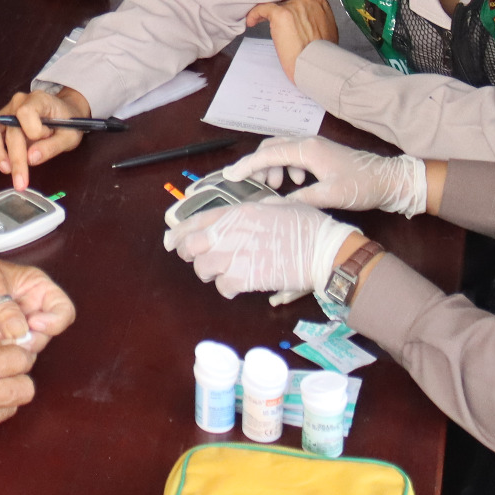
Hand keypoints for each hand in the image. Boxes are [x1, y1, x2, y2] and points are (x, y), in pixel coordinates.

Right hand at [0, 86, 90, 190]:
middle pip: (8, 128)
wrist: (63, 113)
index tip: (44, 138)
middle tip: (20, 181)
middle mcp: (18, 102)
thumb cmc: (67, 123)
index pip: (25, 112)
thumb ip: (51, 146)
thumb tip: (31, 159)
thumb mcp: (69, 136)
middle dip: (14, 158)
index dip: (32, 130)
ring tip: (6, 169)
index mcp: (38, 100)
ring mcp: (6, 111)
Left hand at [163, 198, 354, 301]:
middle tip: (198, 260)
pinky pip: (222, 287)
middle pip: (191, 245)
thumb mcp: (277, 205)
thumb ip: (255, 209)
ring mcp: (235, 255)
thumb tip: (247, 216)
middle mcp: (230, 232)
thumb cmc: (307, 226)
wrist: (323, 251)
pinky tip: (236, 288)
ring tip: (223, 274)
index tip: (171, 241)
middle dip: (190, 254)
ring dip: (210, 272)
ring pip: (202, 268)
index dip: (179, 232)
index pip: (196, 221)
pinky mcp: (244, 278)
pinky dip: (227, 289)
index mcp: (238, 212)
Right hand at [226, 136, 427, 214]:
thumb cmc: (361, 185)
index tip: (230, 177)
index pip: (268, 154)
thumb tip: (272, 205)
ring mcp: (315, 146)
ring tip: (274, 186)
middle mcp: (308, 142)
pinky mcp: (320, 152)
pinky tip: (296, 183)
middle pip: (272, 147)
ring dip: (273, 166)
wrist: (389, 179)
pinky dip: (286, 166)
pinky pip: (293, 154)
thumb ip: (299, 200)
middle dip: (257, 164)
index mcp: (308, 150)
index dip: (247, 166)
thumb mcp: (330, 196)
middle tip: (250, 184)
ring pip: (282, 150)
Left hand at [244, 0, 336, 79]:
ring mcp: (294, 5)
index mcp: (319, 1)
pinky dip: (255, 14)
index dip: (288, 5)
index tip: (283, 13)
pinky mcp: (281, 14)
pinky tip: (252, 21)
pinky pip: (262, 8)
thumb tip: (305, 20)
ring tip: (259, 20)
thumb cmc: (321, 53)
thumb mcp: (326, 29)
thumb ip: (315, 19)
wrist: (316, 64)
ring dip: (265, 12)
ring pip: (273, 2)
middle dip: (277, 8)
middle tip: (271, 18)